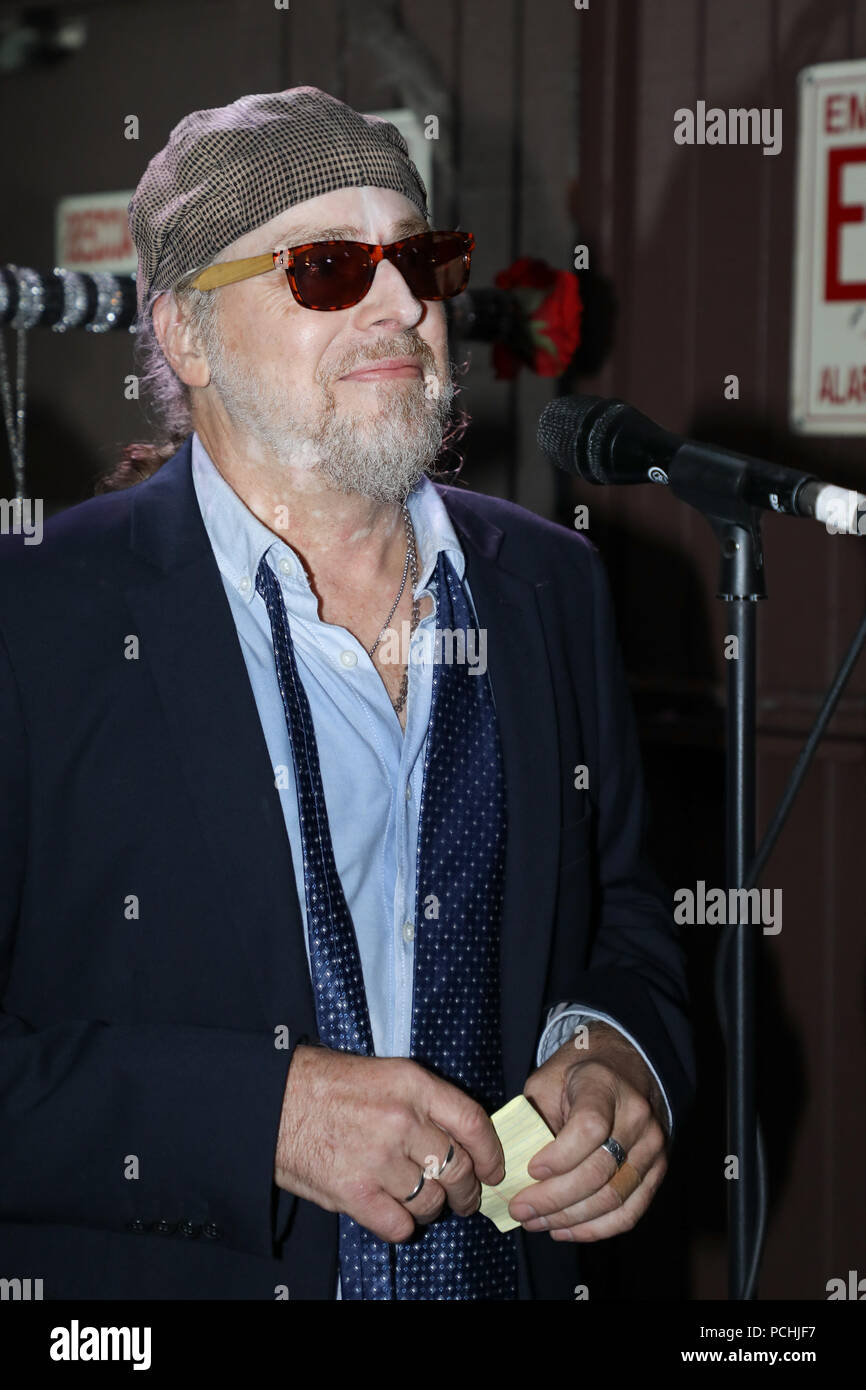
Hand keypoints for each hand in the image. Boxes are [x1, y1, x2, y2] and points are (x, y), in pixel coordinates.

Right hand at [274, 1045, 505, 1241]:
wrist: (271, 1100)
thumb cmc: (325, 1084)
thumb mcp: (383, 1074)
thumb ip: (422, 1103)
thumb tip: (456, 1141)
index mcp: (412, 1085)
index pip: (473, 1123)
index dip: (491, 1154)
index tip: (494, 1171)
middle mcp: (402, 1120)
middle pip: (457, 1169)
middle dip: (466, 1192)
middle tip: (463, 1199)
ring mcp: (379, 1158)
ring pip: (431, 1202)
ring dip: (430, 1209)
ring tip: (416, 1201)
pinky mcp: (354, 1192)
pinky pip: (400, 1225)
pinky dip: (400, 1225)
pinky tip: (390, 1213)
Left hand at [508, 1021, 668, 1240]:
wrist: (622, 1064)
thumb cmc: (575, 1074)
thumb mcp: (547, 1080)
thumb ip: (534, 1119)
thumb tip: (513, 1170)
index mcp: (605, 1085)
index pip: (590, 1128)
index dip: (560, 1157)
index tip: (530, 1170)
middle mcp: (637, 1116)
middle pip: (600, 1171)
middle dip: (554, 1198)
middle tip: (520, 1210)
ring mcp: (652, 1146)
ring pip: (614, 1198)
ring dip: (570, 1219)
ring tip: (536, 1222)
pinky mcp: (657, 1170)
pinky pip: (630, 1212)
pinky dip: (596, 1229)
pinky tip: (565, 1229)